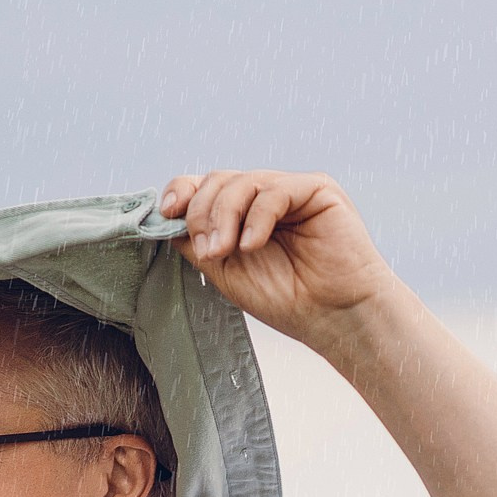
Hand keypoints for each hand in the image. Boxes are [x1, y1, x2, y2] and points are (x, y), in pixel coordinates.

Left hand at [158, 171, 395, 349]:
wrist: (332, 315)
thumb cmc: (285, 297)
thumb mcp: (225, 270)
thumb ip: (197, 242)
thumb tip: (164, 219)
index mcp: (240, 213)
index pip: (203, 187)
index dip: (181, 193)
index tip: (166, 213)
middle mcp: (263, 197)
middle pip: (216, 181)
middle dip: (202, 215)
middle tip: (208, 251)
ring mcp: (289, 190)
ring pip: (241, 182)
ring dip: (224, 218)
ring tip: (226, 252)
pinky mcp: (316, 189)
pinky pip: (273, 190)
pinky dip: (256, 219)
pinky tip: (253, 245)